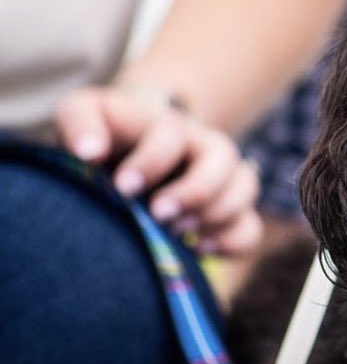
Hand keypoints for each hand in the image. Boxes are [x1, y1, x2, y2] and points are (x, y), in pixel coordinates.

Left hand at [54, 85, 262, 255]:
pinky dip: (232, 239)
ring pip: (245, 187)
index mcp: (167, 125)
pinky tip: (199, 249)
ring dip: (217, 213)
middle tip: (159, 215)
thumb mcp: (84, 114)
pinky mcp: (227, 213)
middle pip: (223, 157)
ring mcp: (221, 179)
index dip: (151, 161)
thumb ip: (80, 123)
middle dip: (196, 190)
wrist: (131, 146)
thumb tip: (89, 152)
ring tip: (178, 234)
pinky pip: (250, 226)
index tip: (123, 187)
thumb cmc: (106, 134)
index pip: (172, 135)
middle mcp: (203, 147)